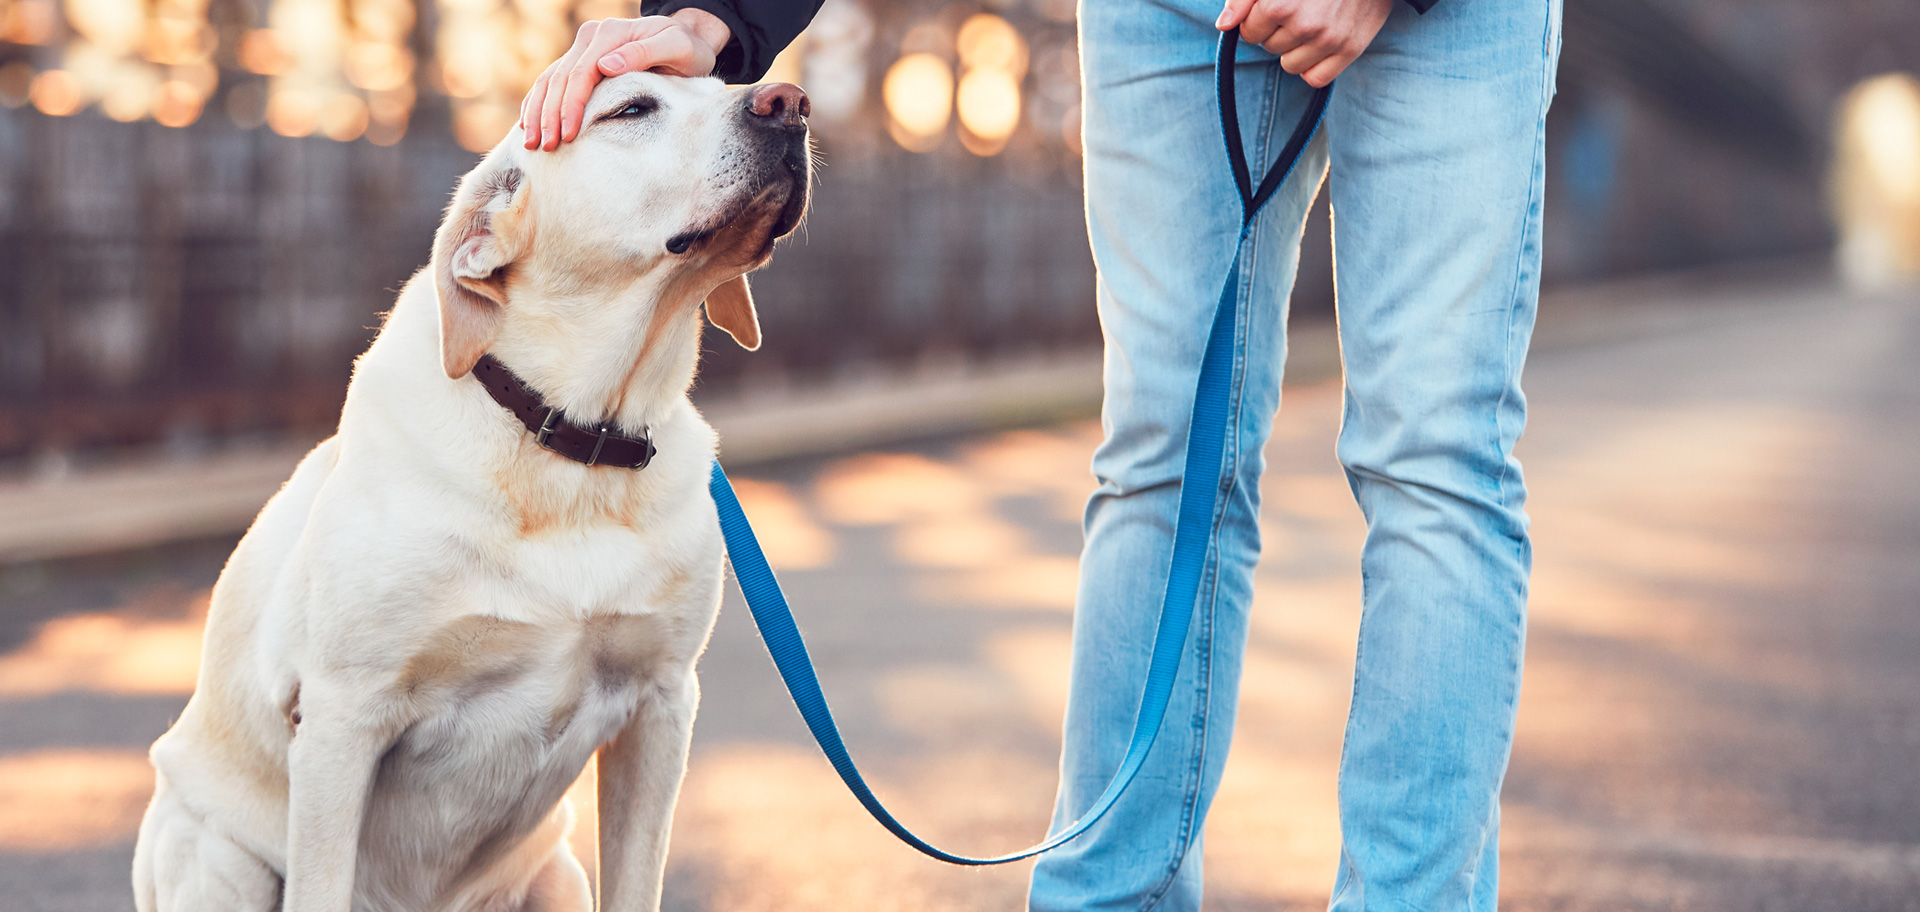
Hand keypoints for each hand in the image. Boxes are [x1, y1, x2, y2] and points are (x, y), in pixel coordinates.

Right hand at [519, 8, 730, 150]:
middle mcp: (591, 37)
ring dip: (537, 111)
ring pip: (550, 79)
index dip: (571, 106)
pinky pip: (552, 80)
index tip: (568, 135)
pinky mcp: (581, 59)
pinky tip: (528, 124)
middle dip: (549, 115)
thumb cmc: (687, 49)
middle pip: (560, 78)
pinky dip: (538, 102)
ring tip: (531, 143)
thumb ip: (643, 53)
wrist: (687, 38)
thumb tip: (606, 65)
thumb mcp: (676, 48)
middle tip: (545, 147)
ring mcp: (584, 47)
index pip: (581, 73)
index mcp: (610, 34)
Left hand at [1216, 0, 1392, 87]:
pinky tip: (1320, 45)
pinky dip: (1313, 66)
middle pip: (1269, 48)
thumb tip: (1224, 25)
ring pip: (1289, 65)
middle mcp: (1305, 25)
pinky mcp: (1350, 50)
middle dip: (1277, 31)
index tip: (1275, 4)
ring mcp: (1329, 40)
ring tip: (1311, 24)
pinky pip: (1315, 79)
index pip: (1249, 32)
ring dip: (1294, 50)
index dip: (1258, 19)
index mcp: (1281, 4)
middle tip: (1299, 8)